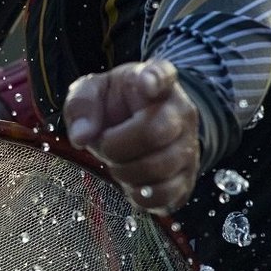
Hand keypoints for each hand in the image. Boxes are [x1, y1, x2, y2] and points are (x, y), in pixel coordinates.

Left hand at [62, 59, 199, 214]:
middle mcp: (180, 111)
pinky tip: (131, 183)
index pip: (162, 74)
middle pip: (154, 132)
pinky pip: (166, 196)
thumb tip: (81, 137)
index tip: (146, 84)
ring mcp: (189, 146)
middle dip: (117, 146)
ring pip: (161, 168)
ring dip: (125, 173)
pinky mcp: (187, 178)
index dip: (154, 79)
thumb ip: (82, 105)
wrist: (138, 129)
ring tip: (118, 163)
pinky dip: (140, 195)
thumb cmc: (115, 106)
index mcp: (155, 81)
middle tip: (105, 145)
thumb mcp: (92, 93)